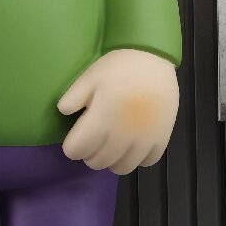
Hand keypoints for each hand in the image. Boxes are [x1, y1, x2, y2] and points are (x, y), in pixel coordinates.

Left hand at [58, 49, 178, 174]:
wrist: (153, 58)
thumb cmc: (118, 66)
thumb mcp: (89, 77)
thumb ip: (73, 97)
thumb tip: (63, 113)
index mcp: (99, 121)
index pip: (76, 151)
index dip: (72, 146)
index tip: (76, 137)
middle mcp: (121, 137)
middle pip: (98, 163)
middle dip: (90, 154)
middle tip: (94, 140)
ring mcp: (143, 141)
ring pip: (122, 168)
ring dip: (113, 161)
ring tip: (113, 145)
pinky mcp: (161, 139)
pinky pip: (147, 162)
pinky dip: (138, 158)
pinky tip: (135, 144)